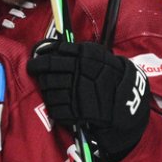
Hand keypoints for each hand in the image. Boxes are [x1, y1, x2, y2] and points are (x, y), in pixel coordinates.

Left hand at [27, 40, 149, 161]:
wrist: (126, 100)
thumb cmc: (111, 75)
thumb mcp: (98, 55)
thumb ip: (76, 51)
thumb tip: (51, 49)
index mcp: (83, 57)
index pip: (52, 56)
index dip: (40, 59)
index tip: (35, 61)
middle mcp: (78, 74)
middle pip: (47, 74)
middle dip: (39, 74)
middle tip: (37, 73)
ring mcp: (76, 94)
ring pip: (48, 91)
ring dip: (45, 90)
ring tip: (49, 88)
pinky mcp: (75, 112)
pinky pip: (55, 108)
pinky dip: (53, 105)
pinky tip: (57, 102)